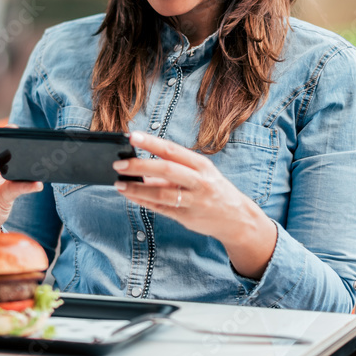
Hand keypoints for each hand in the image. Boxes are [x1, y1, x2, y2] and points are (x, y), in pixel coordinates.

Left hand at [113, 131, 276, 278]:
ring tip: (119, 185)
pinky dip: (143, 202)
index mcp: (201, 165)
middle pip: (165, 170)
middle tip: (118, 164)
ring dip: (136, 189)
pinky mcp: (187, 218)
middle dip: (139, 166)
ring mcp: (194, 201)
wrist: (237, 218)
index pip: (172, 150)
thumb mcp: (199, 174)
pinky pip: (161, 208)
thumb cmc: (213, 189)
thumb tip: (141, 167)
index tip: (132, 136)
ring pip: (160, 194)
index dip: (151, 142)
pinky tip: (130, 197)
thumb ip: (173, 169)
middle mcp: (199, 181)